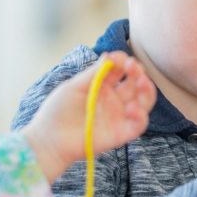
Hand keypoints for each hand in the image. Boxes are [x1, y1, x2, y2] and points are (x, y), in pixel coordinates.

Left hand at [24, 52, 155, 181]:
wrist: (49, 140)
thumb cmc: (58, 111)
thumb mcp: (74, 86)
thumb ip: (93, 73)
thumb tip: (110, 56)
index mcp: (102, 86)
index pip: (121, 70)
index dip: (124, 62)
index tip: (121, 58)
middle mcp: (113, 100)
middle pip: (135, 84)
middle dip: (138, 73)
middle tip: (133, 67)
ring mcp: (118, 116)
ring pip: (143, 102)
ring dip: (147, 90)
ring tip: (142, 82)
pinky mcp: (120, 134)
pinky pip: (138, 125)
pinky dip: (141, 116)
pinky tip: (132, 108)